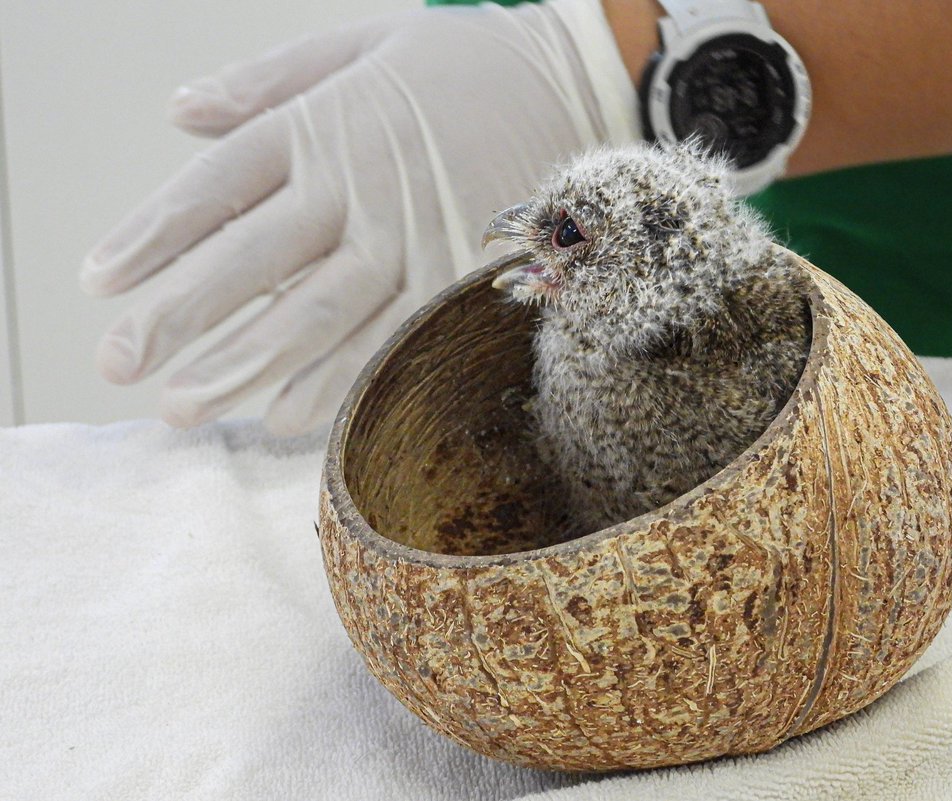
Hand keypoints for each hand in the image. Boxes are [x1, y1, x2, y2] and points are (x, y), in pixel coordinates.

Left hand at [81, 0, 638, 435]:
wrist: (581, 76)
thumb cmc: (465, 59)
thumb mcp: (361, 43)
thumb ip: (268, 81)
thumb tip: (179, 112)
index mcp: (325, 124)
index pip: (217, 187)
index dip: (153, 236)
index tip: (101, 284)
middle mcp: (360, 184)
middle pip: (252, 260)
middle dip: (180, 318)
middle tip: (122, 367)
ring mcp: (414, 236)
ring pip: (315, 312)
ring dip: (245, 364)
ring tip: (186, 407)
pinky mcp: (463, 277)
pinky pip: (393, 338)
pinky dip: (341, 380)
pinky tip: (288, 415)